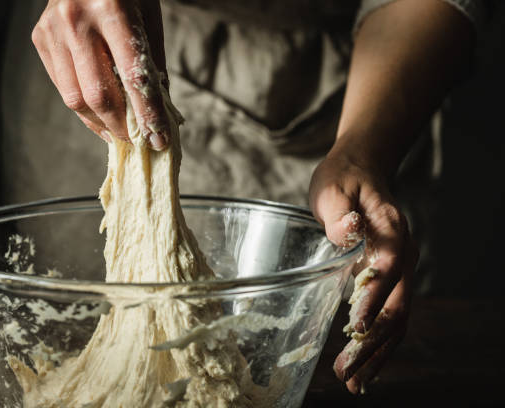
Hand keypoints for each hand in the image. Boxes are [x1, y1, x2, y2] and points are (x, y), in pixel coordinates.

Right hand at [32, 0, 168, 148]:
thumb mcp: (149, 17)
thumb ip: (152, 64)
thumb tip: (160, 112)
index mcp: (112, 10)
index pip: (133, 77)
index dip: (148, 114)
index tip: (159, 139)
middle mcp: (76, 20)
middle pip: (99, 95)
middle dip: (122, 126)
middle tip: (138, 140)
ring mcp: (53, 30)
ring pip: (75, 99)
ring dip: (100, 124)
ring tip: (119, 134)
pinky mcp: (40, 38)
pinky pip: (62, 87)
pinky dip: (84, 108)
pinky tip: (100, 116)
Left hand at [309, 149, 417, 393]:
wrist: (362, 171)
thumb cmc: (344, 179)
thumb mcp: (334, 187)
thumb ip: (340, 211)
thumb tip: (347, 233)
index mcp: (391, 230)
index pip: (388, 269)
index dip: (374, 299)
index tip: (354, 327)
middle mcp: (403, 254)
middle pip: (396, 306)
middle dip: (372, 343)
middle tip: (347, 374)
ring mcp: (400, 269)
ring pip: (397, 319)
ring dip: (377, 352)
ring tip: (354, 382)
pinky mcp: (390, 279)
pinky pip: (390, 316)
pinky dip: (378, 343)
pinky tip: (362, 365)